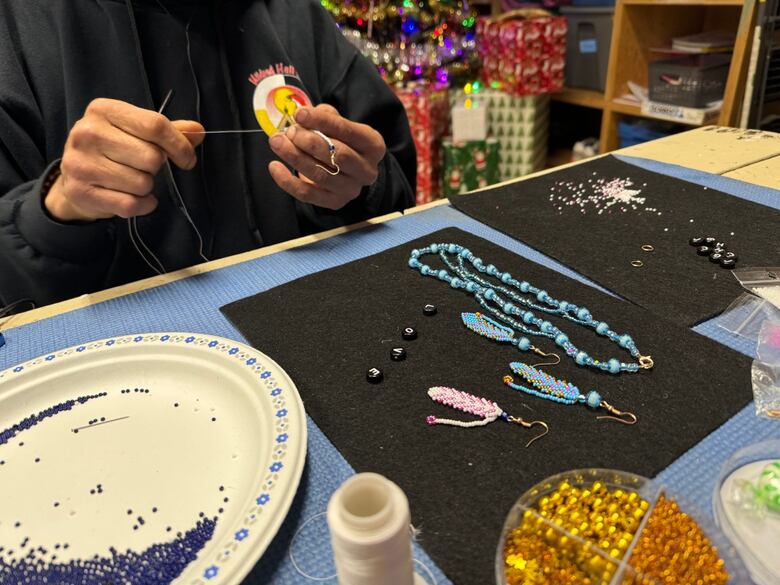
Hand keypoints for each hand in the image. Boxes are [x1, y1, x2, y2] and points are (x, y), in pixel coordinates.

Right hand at [45, 98, 204, 221]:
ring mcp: (81, 163)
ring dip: (147, 187)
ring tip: (133, 181)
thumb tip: (197, 131)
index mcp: (104, 110)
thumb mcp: (136, 132)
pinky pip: (131, 205)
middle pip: (152, 157)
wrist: (75, 178)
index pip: (155, 125)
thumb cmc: (113, 150)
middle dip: (157, 168)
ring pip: (142, 183)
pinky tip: (133, 198)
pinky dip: (142, 205)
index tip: (187, 159)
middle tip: (145, 168)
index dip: (179, 145)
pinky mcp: (81, 192)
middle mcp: (88, 133)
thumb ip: (168, 131)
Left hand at [268, 104, 385, 209]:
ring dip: (295, 157)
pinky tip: (274, 166)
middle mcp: (367, 170)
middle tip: (288, 131)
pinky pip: (307, 194)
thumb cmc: (341, 141)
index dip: (322, 121)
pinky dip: (287, 181)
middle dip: (308, 141)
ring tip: (277, 142)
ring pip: (320, 175)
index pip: (348, 131)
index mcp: (373, 145)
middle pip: (337, 155)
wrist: (347, 170)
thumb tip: (303, 117)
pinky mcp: (335, 203)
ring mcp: (352, 189)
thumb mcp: (339, 124)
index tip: (299, 114)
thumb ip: (325, 117)